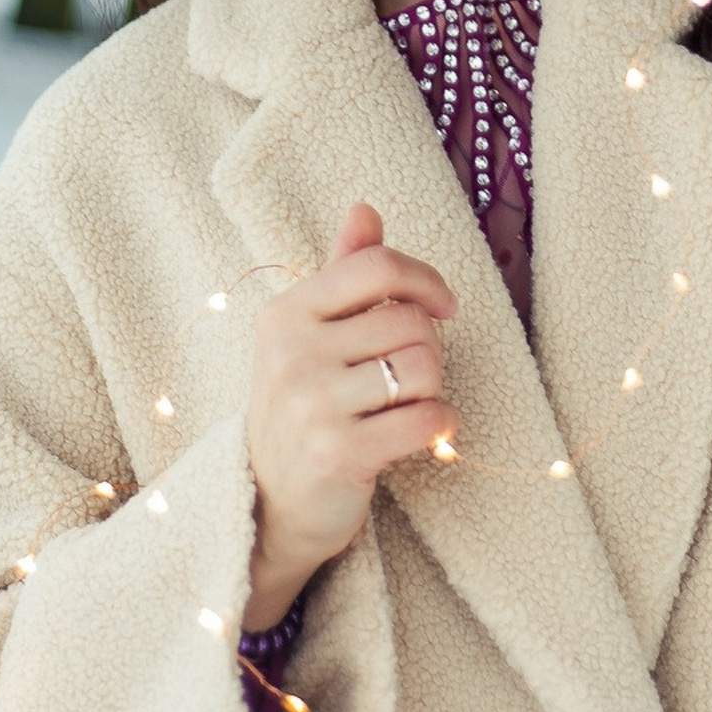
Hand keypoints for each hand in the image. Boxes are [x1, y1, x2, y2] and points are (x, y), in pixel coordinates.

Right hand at [242, 201, 459, 629]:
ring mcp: (311, 404)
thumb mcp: (311, 331)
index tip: (444, 305)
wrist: (267, 501)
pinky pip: (426, 418)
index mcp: (286, 312)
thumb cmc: (302, 402)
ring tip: (409, 402)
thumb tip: (364, 209)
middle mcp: (292, 352)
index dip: (424, 278)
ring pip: (423, 365)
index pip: (376, 266)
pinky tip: (424, 431)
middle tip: (408, 375)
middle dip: (427, 346)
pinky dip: (440, 424)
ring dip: (433, 387)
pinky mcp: (338, 453)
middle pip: (410, 320)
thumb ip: (342, 270)